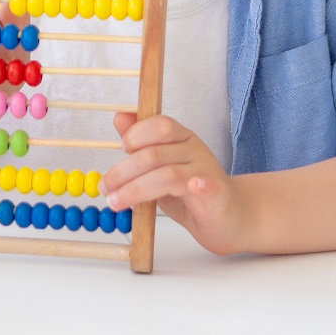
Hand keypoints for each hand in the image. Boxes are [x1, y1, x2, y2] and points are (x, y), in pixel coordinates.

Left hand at [97, 112, 253, 254]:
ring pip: (166, 175)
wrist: (230, 217)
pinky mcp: (215, 194)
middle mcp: (194, 150)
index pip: (159, 124)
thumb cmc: (190, 192)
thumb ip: (141, 144)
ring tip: (116, 203)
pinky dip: (192, 185)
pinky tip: (180, 191)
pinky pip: (202, 186)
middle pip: (154, 153)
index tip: (120, 151)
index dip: (136, 135)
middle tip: (105, 188)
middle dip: (123, 171)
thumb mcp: (160, 166)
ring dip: (135, 190)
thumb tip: (119, 117)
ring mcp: (205, 171)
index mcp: (181, 138)